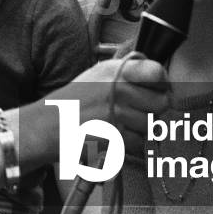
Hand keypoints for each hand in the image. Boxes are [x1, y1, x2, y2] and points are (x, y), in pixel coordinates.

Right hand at [52, 58, 169, 152]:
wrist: (49, 125)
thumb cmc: (74, 100)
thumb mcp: (98, 73)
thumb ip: (129, 70)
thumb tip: (159, 72)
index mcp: (116, 70)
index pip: (158, 72)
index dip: (163, 83)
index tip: (158, 89)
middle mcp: (119, 88)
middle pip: (161, 103)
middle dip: (152, 110)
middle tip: (136, 110)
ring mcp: (117, 113)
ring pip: (151, 125)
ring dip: (140, 128)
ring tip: (118, 123)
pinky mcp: (114, 137)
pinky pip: (138, 143)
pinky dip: (129, 143)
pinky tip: (113, 135)